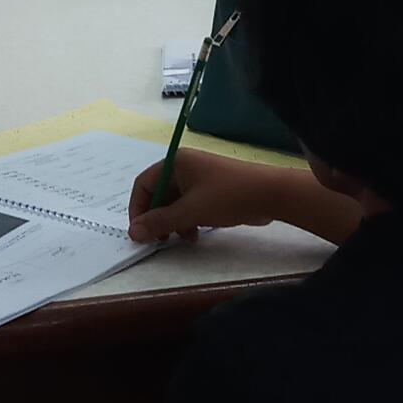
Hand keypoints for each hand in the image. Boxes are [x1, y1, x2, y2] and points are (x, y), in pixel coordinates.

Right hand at [127, 150, 281, 243]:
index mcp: (176, 162)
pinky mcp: (211, 192)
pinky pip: (189, 207)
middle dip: (157, 218)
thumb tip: (132, 232)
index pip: (144, 184)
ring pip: (174, 203)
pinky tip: (195, 235)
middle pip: (159, 194)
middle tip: (157, 240)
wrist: (269, 194)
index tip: (139, 232)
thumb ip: (160, 222)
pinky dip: (187, 221)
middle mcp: (185, 168)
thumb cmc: (227, 196)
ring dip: (173, 222)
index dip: (138, 208)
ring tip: (181, 238)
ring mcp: (199, 180)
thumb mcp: (190, 211)